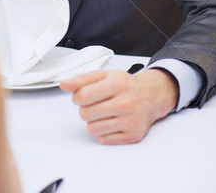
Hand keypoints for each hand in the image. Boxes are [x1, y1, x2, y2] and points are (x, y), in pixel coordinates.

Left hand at [60, 68, 178, 144]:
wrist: (151, 96)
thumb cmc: (125, 85)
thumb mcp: (104, 75)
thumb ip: (81, 79)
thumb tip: (64, 85)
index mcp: (117, 84)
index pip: (83, 96)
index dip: (77, 96)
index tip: (81, 95)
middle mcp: (125, 103)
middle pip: (85, 113)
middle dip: (85, 108)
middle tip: (94, 104)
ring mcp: (130, 121)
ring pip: (92, 128)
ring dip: (93, 121)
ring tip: (102, 112)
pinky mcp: (132, 135)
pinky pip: (104, 139)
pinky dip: (103, 132)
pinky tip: (111, 121)